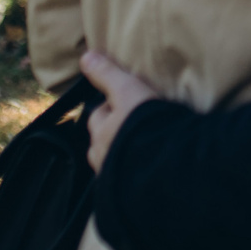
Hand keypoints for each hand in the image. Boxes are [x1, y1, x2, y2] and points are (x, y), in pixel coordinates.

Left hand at [79, 50, 163, 172]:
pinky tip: (151, 169)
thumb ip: (108, 75)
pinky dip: (136, 173)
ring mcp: (117, 178)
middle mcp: (104, 157)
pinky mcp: (133, 193)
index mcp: (102, 133)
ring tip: (143, 150)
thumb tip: (85, 56)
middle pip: (102, 142)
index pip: (98, 115)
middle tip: (134, 125)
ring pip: (115, 162)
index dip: (110, 106)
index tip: (126, 101)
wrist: (165, 168)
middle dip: (113, 134)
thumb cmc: (144, 126)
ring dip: (124, 155)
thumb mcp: (129, 91)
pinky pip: (130, 182)